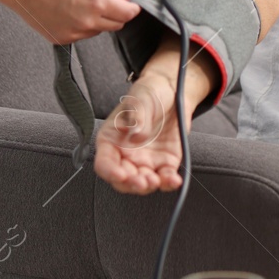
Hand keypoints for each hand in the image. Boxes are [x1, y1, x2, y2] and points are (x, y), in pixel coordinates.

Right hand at [8, 0, 140, 43]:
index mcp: (96, 2)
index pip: (128, 14)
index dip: (132, 9)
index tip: (131, 5)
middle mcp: (88, 21)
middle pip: (116, 25)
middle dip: (116, 15)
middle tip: (108, 3)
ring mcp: (74, 33)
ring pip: (98, 31)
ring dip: (98, 21)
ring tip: (80, 4)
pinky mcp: (61, 39)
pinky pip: (80, 35)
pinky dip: (80, 26)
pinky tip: (68, 13)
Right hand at [95, 67, 189, 193]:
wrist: (172, 91)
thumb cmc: (148, 93)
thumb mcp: (140, 99)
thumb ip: (137, 116)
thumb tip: (136, 134)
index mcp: (112, 140)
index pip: (104, 163)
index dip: (110, 171)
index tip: (120, 174)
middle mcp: (126, 155)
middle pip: (123, 179)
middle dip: (131, 184)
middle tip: (141, 181)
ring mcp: (145, 161)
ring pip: (143, 183)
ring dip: (149, 186)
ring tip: (156, 181)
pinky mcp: (164, 163)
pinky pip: (165, 177)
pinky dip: (169, 182)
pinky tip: (173, 180)